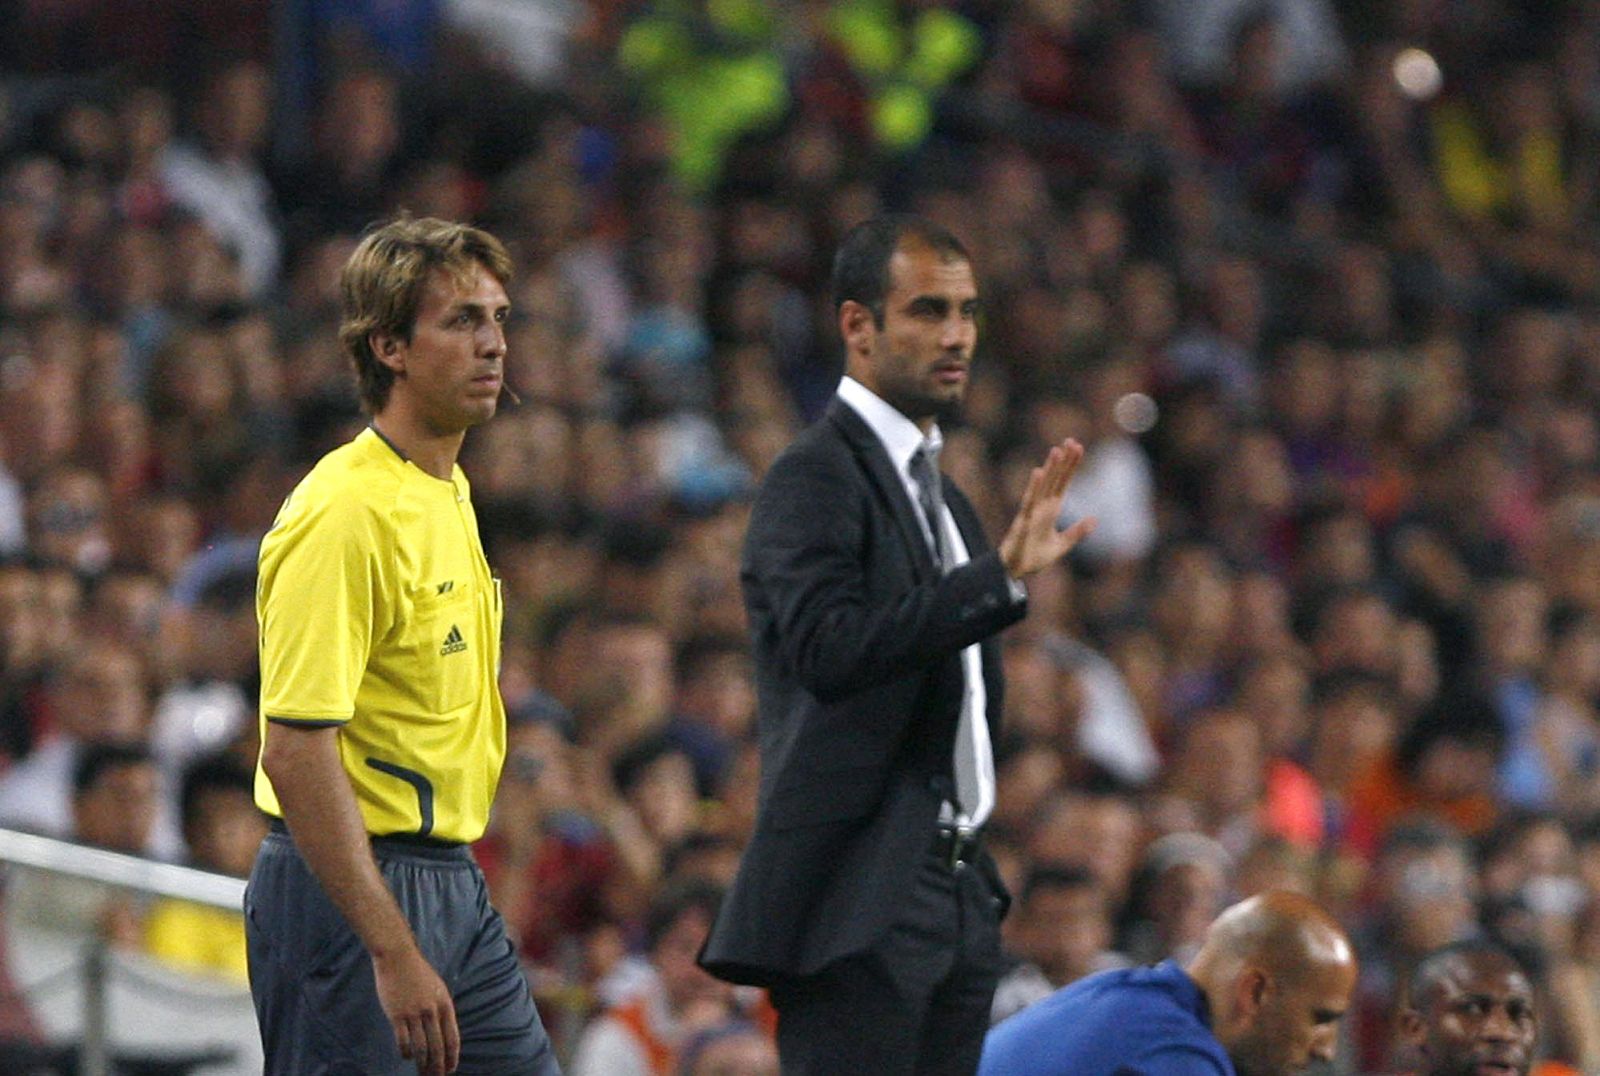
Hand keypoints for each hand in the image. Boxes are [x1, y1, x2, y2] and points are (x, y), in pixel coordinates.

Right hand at [373, 946, 459, 1074]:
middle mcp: (432, 1011)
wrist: (398, 957)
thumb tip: (442, 1033)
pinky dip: (406, 1052)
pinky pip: (403, 1041)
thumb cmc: (417, 973)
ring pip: (421, 1048)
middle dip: (438, 1066)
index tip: (451, 1069)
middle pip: (437, 1047)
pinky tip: (407, 1056)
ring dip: (422, 1064)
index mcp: (445, 1004)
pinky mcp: (397, 1015)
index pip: (452, 1038)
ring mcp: (414, 1013)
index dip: (452, 1057)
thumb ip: (440, 1009)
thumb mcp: (437, 989)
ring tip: (422, 1073)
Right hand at [997, 438, 1096, 578]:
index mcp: (1051, 510)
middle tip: (1071, 440)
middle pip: (1055, 479)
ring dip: (1049, 468)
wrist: (1016, 571)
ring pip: (1043, 486)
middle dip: (1063, 461)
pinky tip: (1038, 473)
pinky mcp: (1023, 522)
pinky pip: (1029, 502)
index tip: (1078, 447)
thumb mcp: (1062, 545)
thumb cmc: (1034, 557)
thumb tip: (1094, 519)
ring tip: (1056, 451)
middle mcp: (1042, 507)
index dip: (1071, 466)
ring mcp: (1032, 512)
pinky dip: (1033, 487)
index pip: (1063, 483)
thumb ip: (1077, 532)